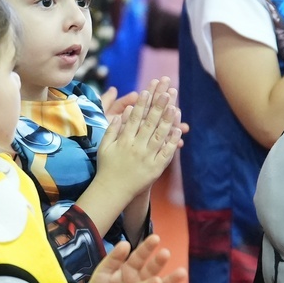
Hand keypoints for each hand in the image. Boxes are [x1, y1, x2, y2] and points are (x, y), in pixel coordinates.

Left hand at [90, 236, 173, 282]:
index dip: (147, 248)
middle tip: (166, 253)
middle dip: (159, 261)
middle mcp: (139, 279)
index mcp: (128, 269)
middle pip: (151, 268)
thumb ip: (112, 259)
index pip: (139, 256)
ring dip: (170, 279)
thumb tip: (125, 243)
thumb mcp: (102, 275)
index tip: (155, 238)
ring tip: (181, 273)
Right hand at [95, 80, 180, 199]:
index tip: (147, 91)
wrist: (113, 191)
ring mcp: (147, 157)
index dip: (141, 104)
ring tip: (175, 107)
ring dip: (168, 121)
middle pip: (149, 123)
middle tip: (166, 93)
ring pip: (159, 136)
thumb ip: (112, 130)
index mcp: (124, 140)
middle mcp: (136, 147)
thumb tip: (122, 113)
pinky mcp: (155, 168)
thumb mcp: (104, 147)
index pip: (134, 118)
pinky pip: (166, 153)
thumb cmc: (107, 167)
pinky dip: (172, 142)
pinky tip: (178, 131)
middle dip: (158, 107)